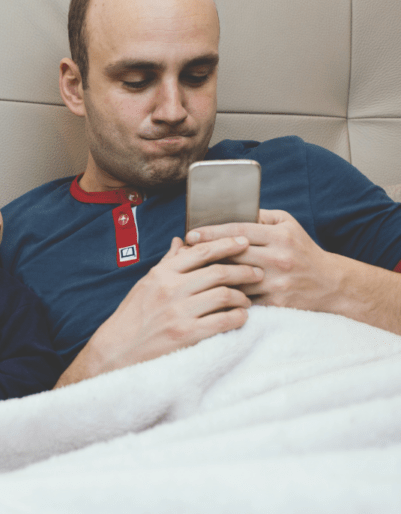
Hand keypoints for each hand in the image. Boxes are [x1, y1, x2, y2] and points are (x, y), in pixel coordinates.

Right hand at [63, 235, 262, 385]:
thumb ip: (167, 264)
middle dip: (244, 271)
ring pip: (225, 295)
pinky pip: (224, 320)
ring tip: (247, 300)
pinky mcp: (187, 334)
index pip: (200, 252)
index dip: (226, 244)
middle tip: (257, 273)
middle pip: (218, 272)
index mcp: (161, 274)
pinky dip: (238, 317)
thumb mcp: (145, 285)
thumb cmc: (132, 317)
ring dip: (242, 297)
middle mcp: (170, 289)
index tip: (244, 243)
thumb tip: (181, 241)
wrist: (117, 351)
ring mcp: (179, 312)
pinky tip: (240, 317)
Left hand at [186, 209, 337, 311]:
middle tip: (183, 252)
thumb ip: (261, 216)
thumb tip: (232, 210)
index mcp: (281, 236)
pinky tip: (208, 291)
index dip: (212, 232)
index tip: (190, 234)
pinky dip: (225, 294)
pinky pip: (243, 298)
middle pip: (233, 255)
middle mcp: (279, 258)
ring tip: (191, 271)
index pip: (239, 231)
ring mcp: (277, 282)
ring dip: (212, 275)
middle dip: (206, 253)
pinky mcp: (275, 302)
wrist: (330, 284)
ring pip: (235, 278)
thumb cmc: (303, 250)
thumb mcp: (288, 225)